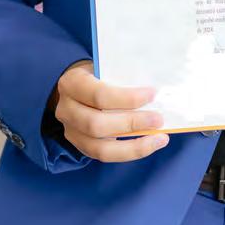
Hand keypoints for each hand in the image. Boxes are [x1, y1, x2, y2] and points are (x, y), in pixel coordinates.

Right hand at [50, 60, 169, 161]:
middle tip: (158, 119)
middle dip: (131, 124)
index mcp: (72, 83)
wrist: (75, 87)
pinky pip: (104, 156)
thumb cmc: (96, 75)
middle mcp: (66, 109)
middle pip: (97, 124)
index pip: (99, 95)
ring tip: (158, 138)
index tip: (152, 94)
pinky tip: (147, 145)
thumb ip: (122, 78)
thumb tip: (154, 94)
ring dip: (133, 146)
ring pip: (100, 148)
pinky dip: (129, 153)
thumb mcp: (104, 68)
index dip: (127, 98)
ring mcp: (70, 131)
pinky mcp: (80, 145)